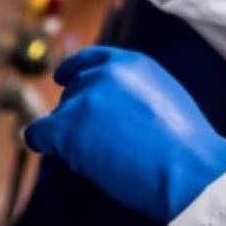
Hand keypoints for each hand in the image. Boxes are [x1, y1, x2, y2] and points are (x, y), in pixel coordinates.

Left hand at [24, 47, 225, 222]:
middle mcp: (105, 74)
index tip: (63, 79)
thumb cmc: (186, 146)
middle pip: (73, 91)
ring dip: (69, 135)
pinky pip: (39, 133)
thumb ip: (137, 92)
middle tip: (95, 142)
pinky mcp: (67, 128)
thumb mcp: (166, 99)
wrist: (187, 167)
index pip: (92, 58)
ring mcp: (84, 99)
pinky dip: (41, 143)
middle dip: (77, 114)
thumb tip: (117, 109)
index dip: (74, 70)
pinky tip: (52, 154)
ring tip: (96, 159)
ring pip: (59, 116)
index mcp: (133, 63)